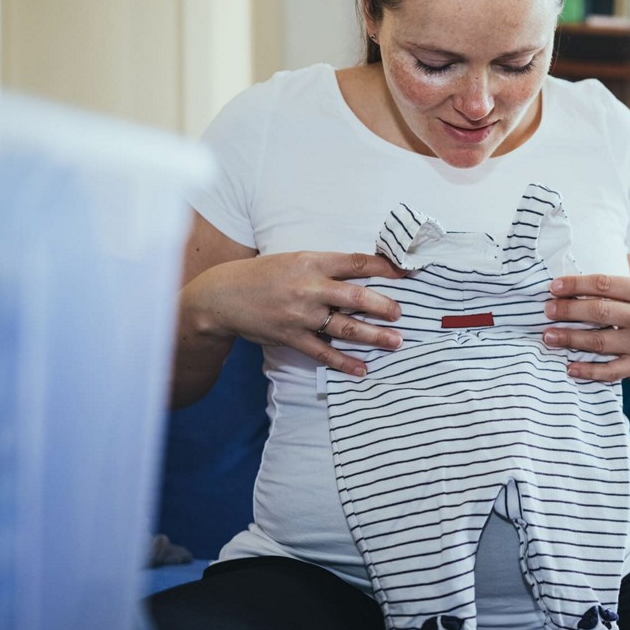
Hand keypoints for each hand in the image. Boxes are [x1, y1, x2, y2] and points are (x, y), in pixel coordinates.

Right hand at [183, 251, 405, 376]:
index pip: (356, 263)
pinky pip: (324, 352)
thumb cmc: (263, 274)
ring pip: (345, 326)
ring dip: (374, 336)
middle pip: (356, 296)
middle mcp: (309, 287)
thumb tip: (363, 273)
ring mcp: (301, 314)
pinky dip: (344, 362)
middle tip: (402, 314)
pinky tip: (363, 369)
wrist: (222, 296)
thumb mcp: (295, 259)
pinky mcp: (291, 337)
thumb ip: (326, 267)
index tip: (407, 273)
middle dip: (384, 306)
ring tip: (396, 342)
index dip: (385, 267)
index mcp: (312, 262)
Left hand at [541, 273, 629, 384]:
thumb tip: (572, 286)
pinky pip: (611, 371)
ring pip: (600, 342)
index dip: (575, 285)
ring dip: (570, 338)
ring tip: (549, 336)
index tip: (554, 287)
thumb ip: (617, 287)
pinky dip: (589, 371)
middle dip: (568, 310)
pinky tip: (570, 367)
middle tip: (547, 310)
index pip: (604, 284)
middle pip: (599, 312)